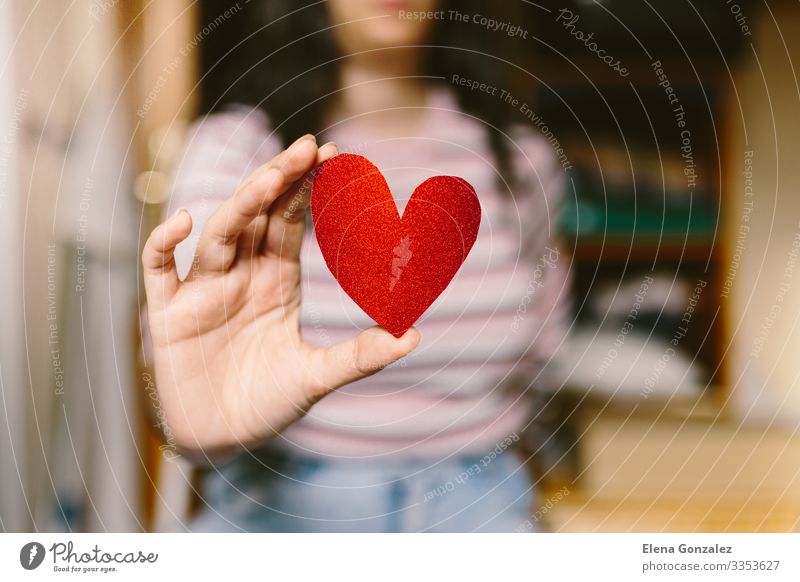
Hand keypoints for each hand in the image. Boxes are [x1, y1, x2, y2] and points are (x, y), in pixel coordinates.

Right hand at [142, 135, 419, 457]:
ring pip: (219, 232)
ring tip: (271, 177)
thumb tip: (415, 336)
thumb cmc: (266, 402)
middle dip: (280, 179)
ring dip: (242, 202)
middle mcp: (241, 274)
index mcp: (277, 279)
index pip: (291, 220)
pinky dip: (164, 243)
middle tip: (308, 146)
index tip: (335, 155)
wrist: (219, 440)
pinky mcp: (169, 314)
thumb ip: (360, 356)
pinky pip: (159, 270)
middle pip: (258, 214)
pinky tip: (183, 221)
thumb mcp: (316, 377)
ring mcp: (204, 289)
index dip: (309, 187)